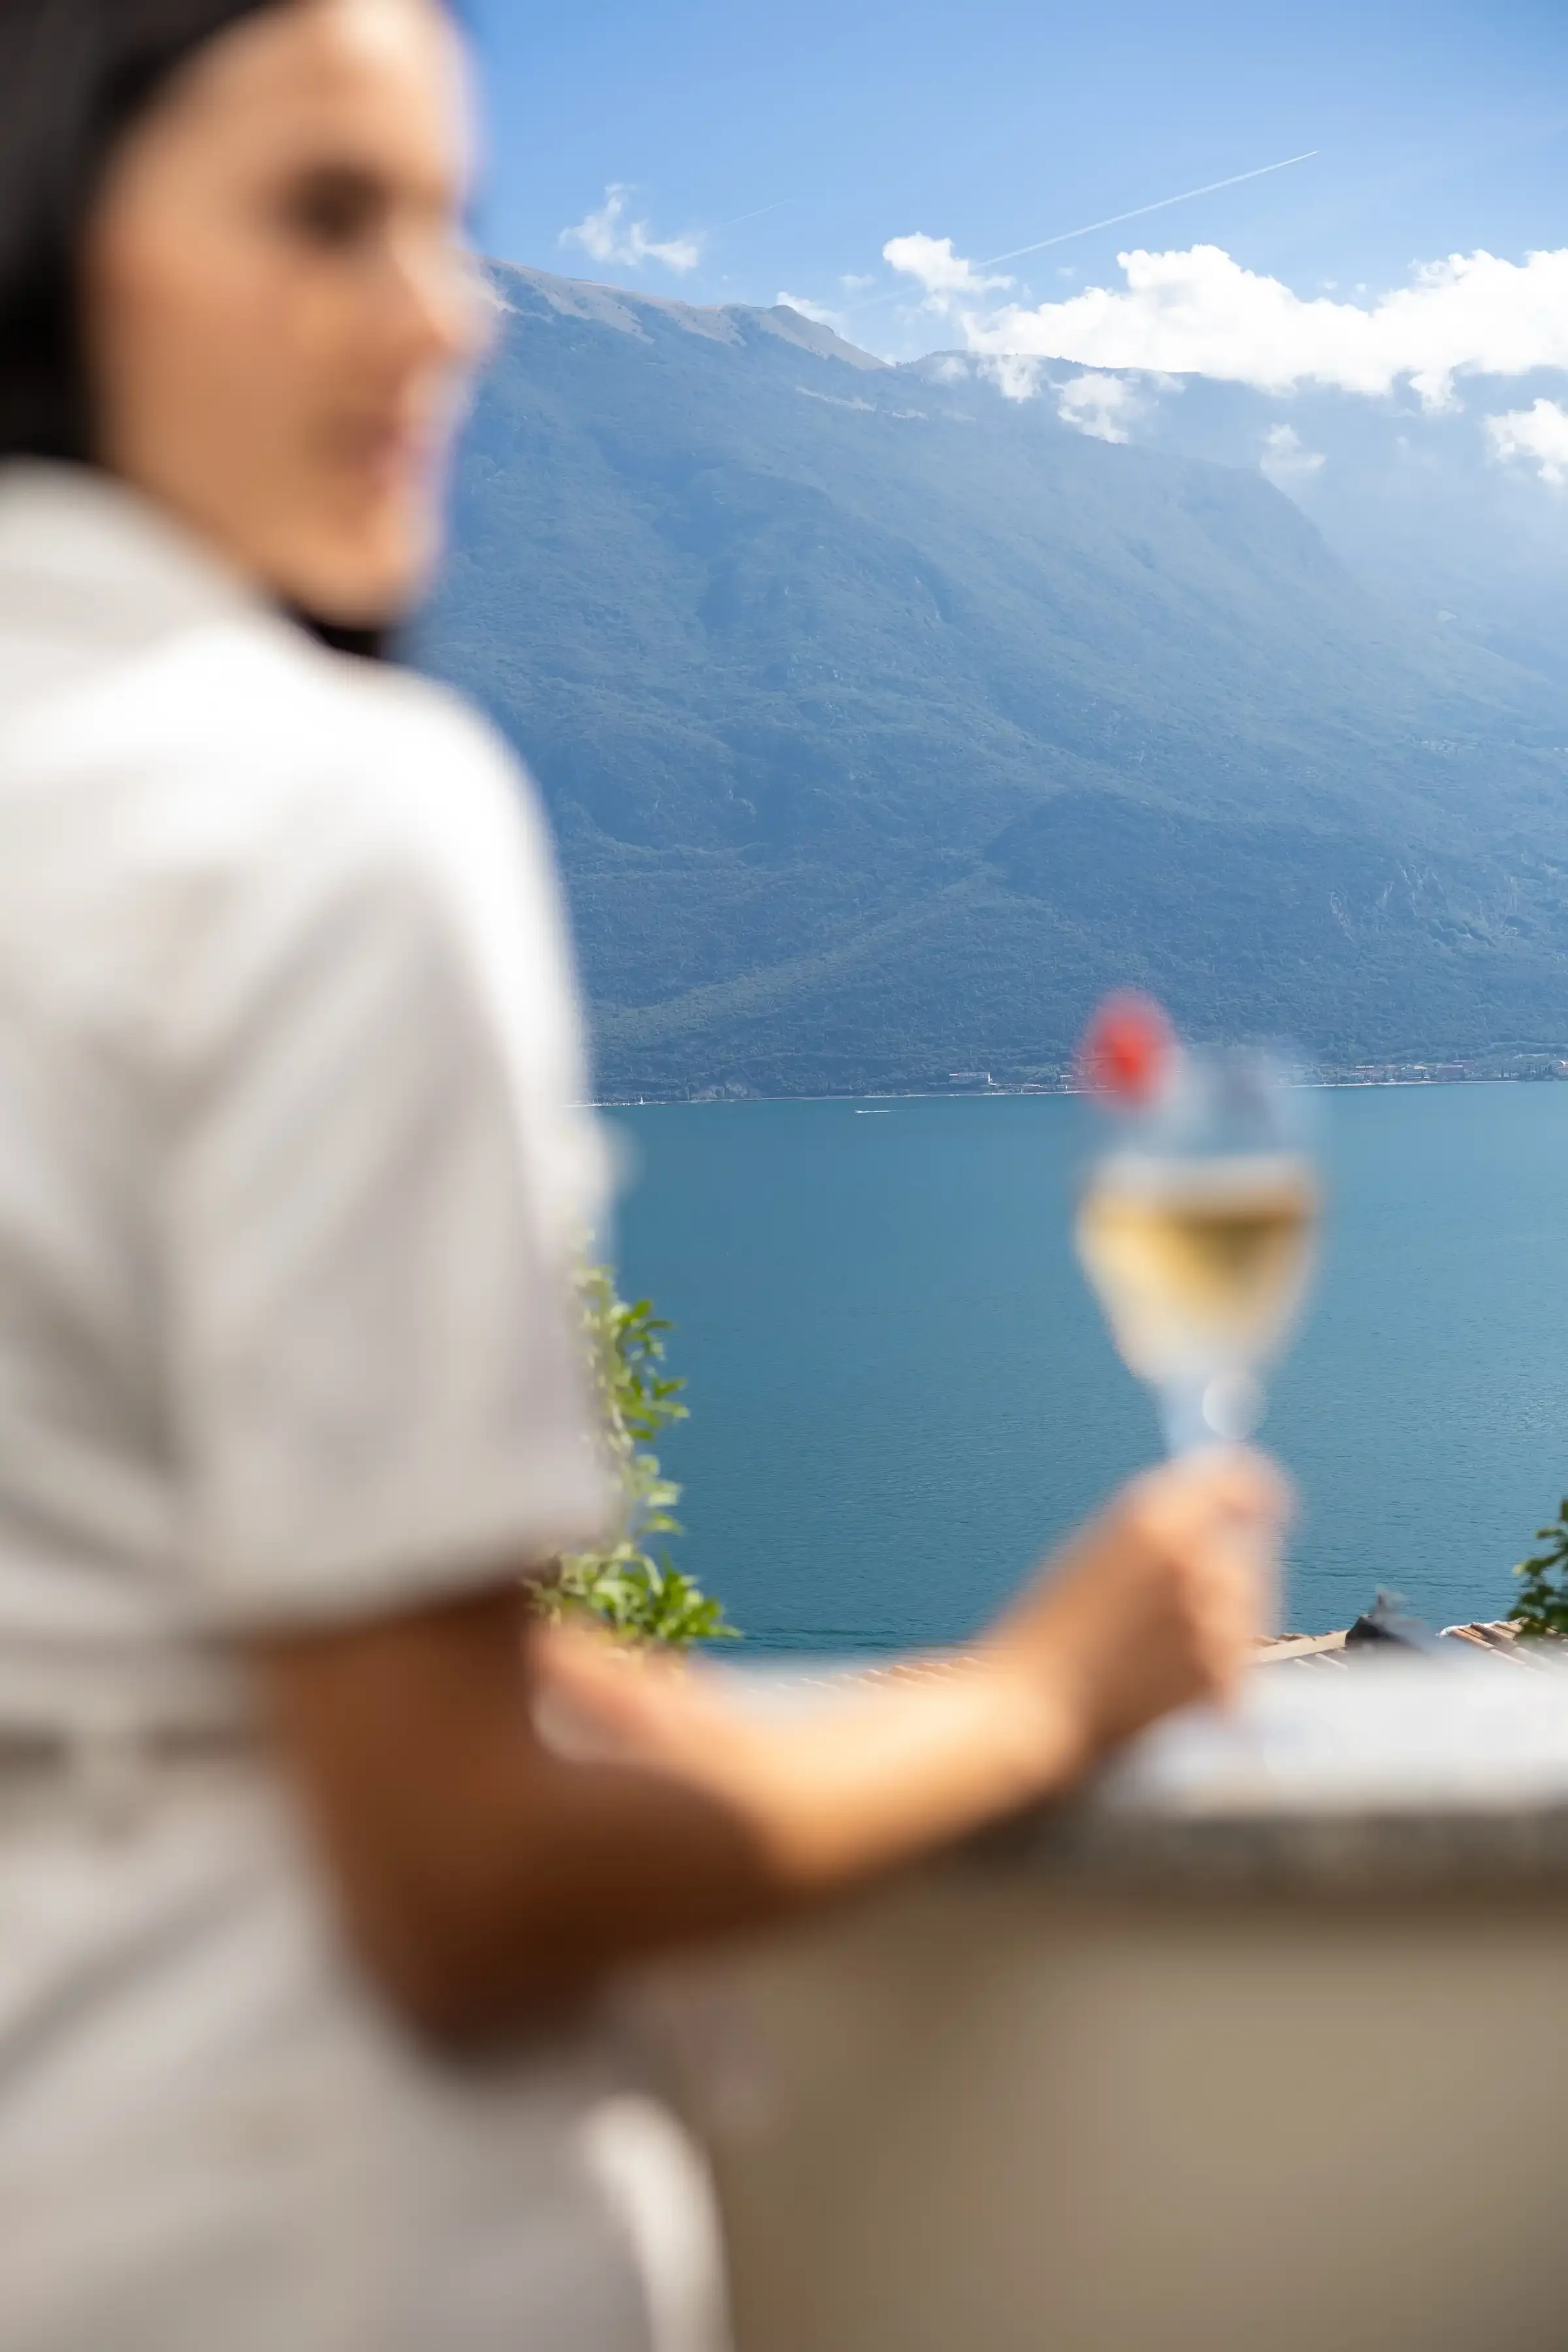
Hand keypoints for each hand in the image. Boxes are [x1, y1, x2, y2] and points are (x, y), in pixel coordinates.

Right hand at [985, 1447, 1290, 1766]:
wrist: (1034, 1706)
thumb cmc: (1051, 1628)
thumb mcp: (1096, 1548)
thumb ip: (1162, 1521)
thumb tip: (1218, 1506)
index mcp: (1154, 1517)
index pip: (1244, 1481)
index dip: (1255, 1492)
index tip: (1260, 1507)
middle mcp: (1194, 1561)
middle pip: (1251, 1547)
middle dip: (1231, 1563)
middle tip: (1181, 1594)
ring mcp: (1215, 1621)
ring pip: (1252, 1603)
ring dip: (1226, 1614)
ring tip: (1160, 1640)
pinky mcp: (1226, 1677)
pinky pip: (1241, 1658)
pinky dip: (1218, 1667)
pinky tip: (1165, 1674)